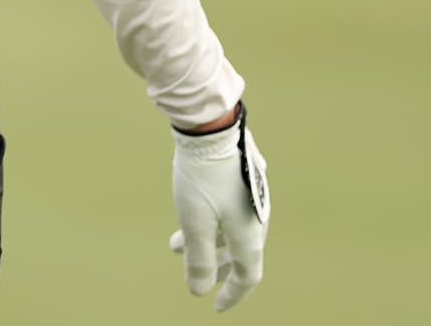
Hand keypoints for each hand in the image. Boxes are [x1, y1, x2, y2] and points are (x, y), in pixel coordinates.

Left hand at [169, 106, 268, 310]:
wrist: (211, 124)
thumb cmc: (203, 175)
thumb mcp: (195, 222)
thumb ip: (199, 258)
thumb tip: (198, 290)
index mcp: (251, 232)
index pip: (249, 275)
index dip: (232, 294)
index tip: (214, 305)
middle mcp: (257, 215)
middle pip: (241, 252)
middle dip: (217, 268)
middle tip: (197, 278)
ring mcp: (250, 193)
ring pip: (230, 228)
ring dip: (206, 241)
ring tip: (173, 244)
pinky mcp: (241, 174)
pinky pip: (228, 207)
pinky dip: (208, 219)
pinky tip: (188, 211)